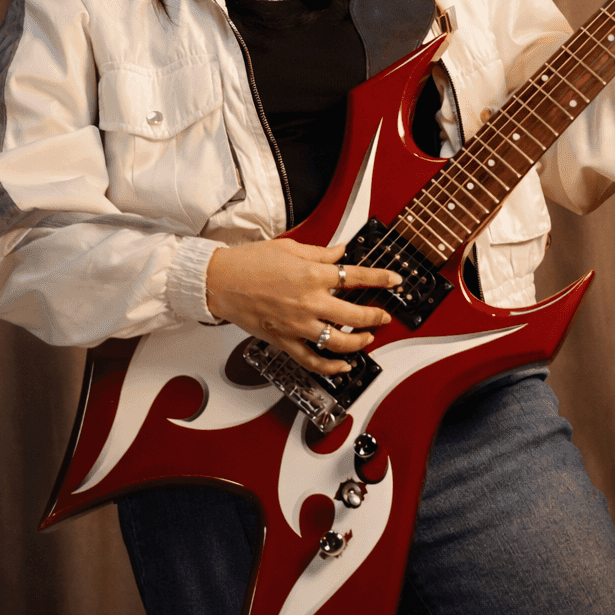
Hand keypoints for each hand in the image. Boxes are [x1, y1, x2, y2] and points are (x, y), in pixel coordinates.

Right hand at [205, 238, 401, 375]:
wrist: (220, 280)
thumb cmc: (249, 262)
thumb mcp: (289, 248)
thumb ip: (320, 253)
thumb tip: (340, 252)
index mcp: (312, 274)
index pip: (356, 277)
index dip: (380, 279)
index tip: (395, 281)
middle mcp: (309, 302)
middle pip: (354, 315)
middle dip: (375, 317)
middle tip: (384, 316)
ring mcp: (298, 325)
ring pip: (339, 342)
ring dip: (359, 343)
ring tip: (367, 339)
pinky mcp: (285, 341)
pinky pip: (313, 361)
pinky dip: (331, 367)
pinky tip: (342, 366)